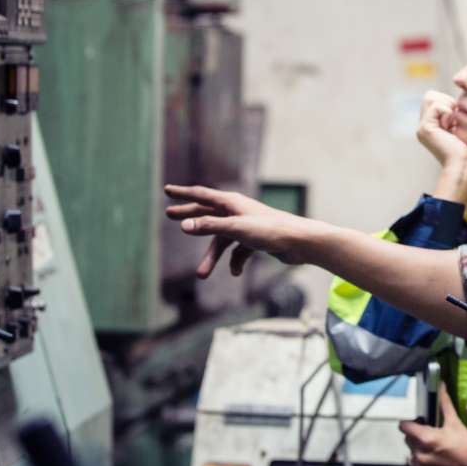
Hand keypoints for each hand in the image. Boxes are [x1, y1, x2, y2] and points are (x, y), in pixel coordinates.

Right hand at [164, 185, 310, 277]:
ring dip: (212, 256)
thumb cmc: (270, 230)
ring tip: (201, 275)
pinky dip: (234, 262)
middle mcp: (237, 211)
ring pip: (221, 240)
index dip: (182, 193)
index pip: (201, 195)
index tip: (166, 190)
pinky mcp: (256, 240)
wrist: (299, 242)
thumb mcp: (235, 229)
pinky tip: (235, 273)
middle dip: (190, 216)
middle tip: (169, 214)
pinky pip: (238, 251)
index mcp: (231, 203)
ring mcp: (246, 226)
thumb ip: (209, 227)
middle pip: (207, 213)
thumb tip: (183, 226)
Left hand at [397, 383, 466, 465]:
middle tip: (433, 437)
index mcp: (425, 439)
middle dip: (418, 437)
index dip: (411, 423)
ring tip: (437, 451)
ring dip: (420, 452)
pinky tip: (437, 463)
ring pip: (412, 455)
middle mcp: (420, 455)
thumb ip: (444, 403)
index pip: (404, 427)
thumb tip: (441, 385)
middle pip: (408, 440)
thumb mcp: (455, 423)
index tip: (420, 424)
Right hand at [417, 91, 466, 170]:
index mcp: (430, 126)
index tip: (458, 121)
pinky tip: (451, 128)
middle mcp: (423, 126)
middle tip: (455, 121)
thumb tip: (456, 103)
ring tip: (453, 125)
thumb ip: (455, 115)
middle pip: (430, 95)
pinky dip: (447, 113)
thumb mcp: (461, 129)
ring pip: (431, 97)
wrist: (464, 167)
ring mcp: (422, 127)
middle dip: (446, 102)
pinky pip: (436, 106)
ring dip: (447, 107)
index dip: (448, 103)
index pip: (434, 98)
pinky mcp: (425, 128)